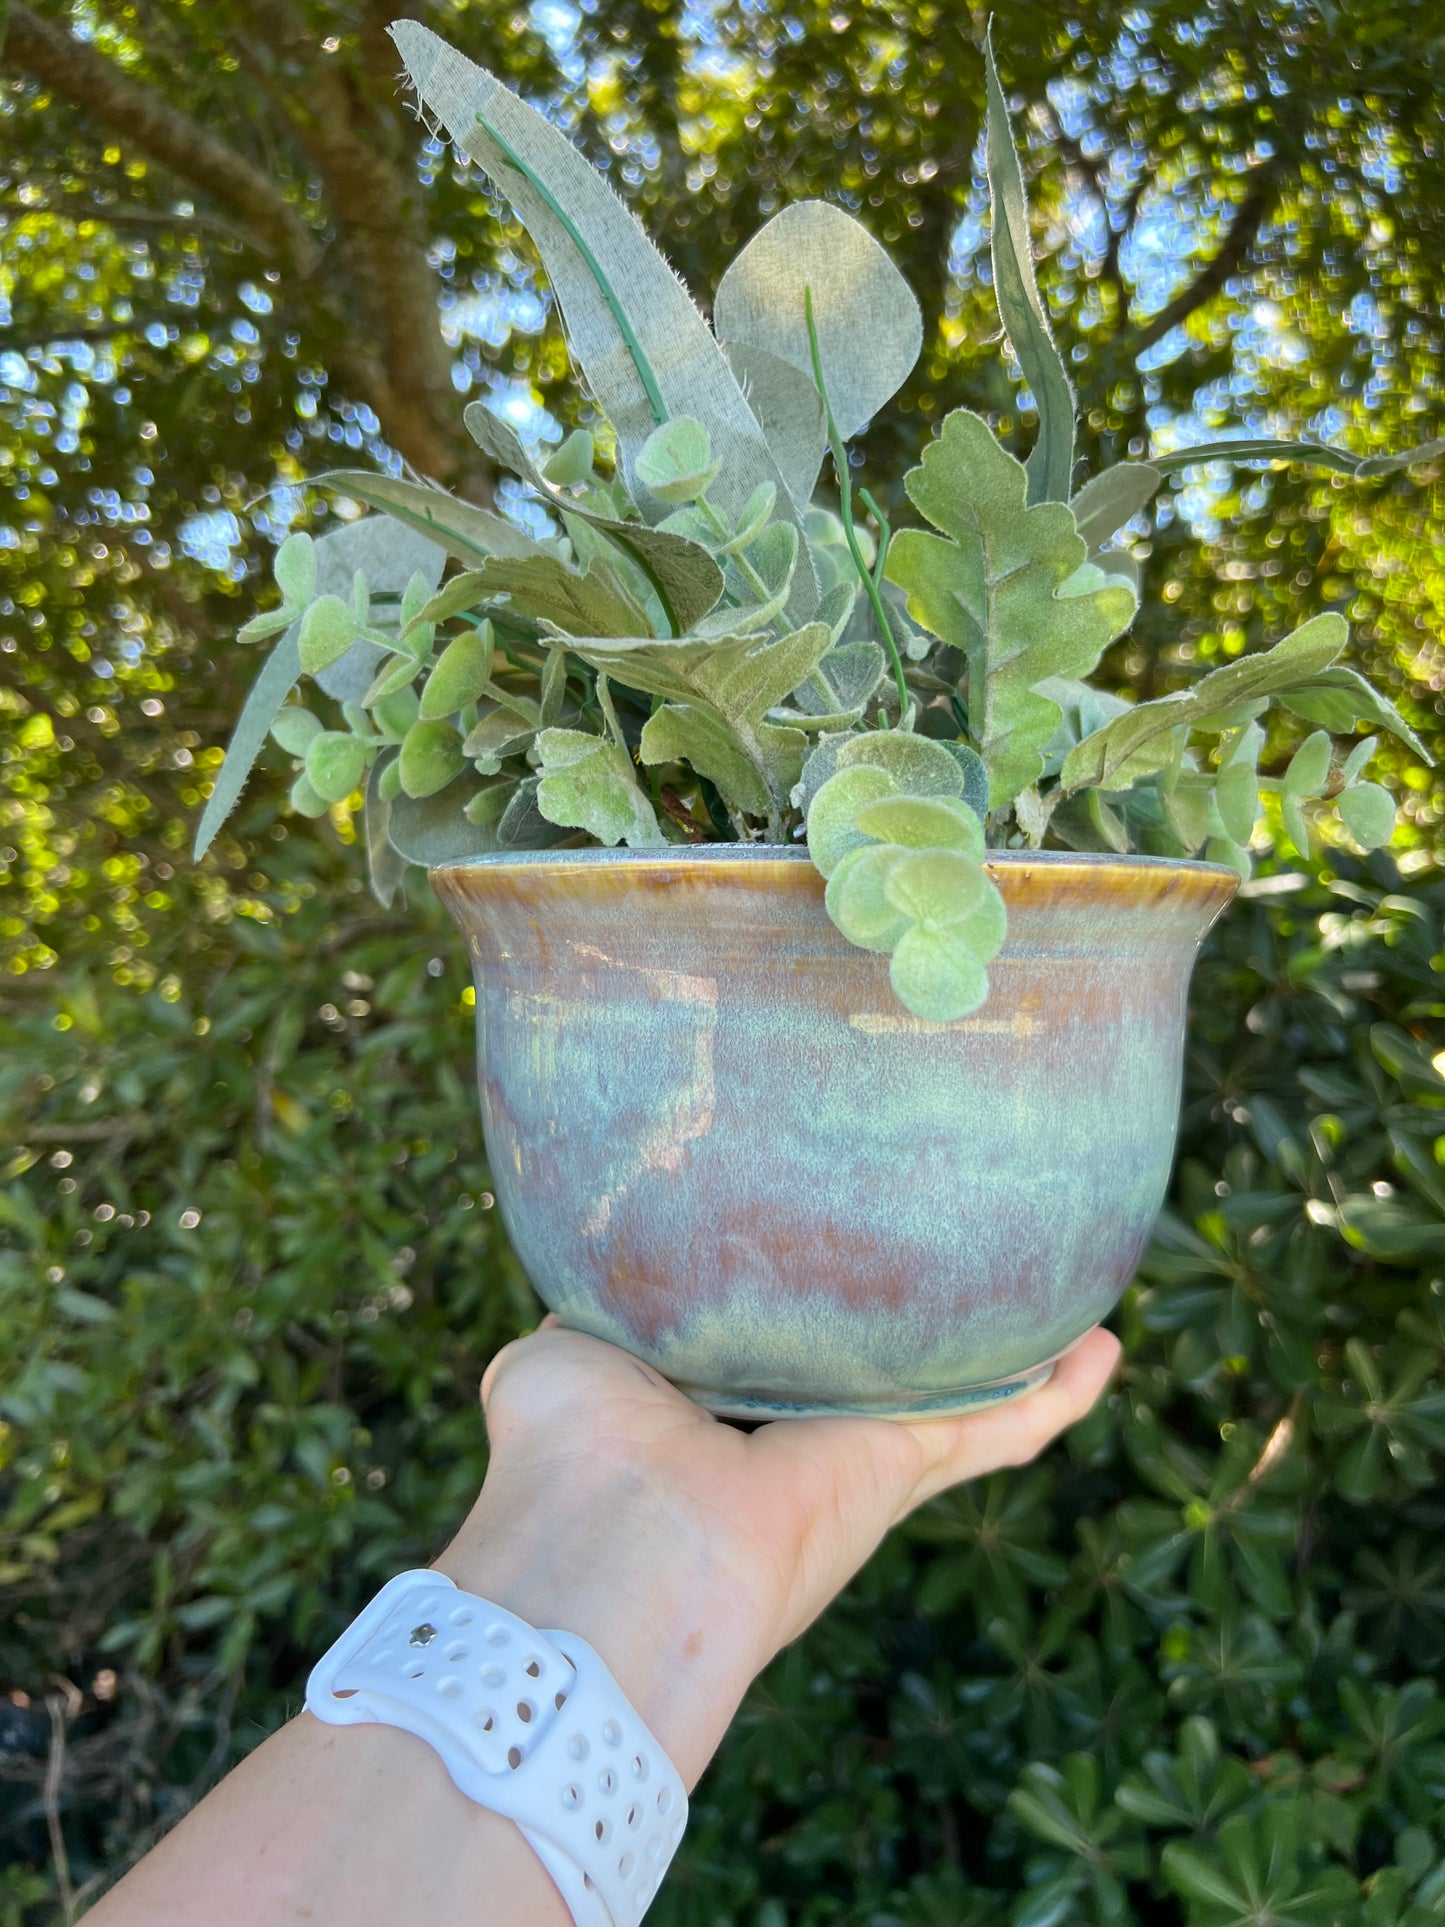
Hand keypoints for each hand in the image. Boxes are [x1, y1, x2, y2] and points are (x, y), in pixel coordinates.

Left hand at [436, 1319, 1119, 1786]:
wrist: (620, 1543)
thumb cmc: (569, 1450)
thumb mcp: (568, 1347)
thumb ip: (598, 1301)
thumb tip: (607, 1258)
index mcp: (706, 1410)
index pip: (768, 1346)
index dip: (796, 1306)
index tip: (825, 1260)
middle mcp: (786, 1437)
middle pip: (871, 1372)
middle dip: (911, 1334)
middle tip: (963, 1270)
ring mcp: (852, 1457)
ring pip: (951, 1399)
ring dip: (1008, 1358)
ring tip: (1064, 1309)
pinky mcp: (902, 1465)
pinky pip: (1000, 1426)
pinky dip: (1057, 1395)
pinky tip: (1103, 1352)